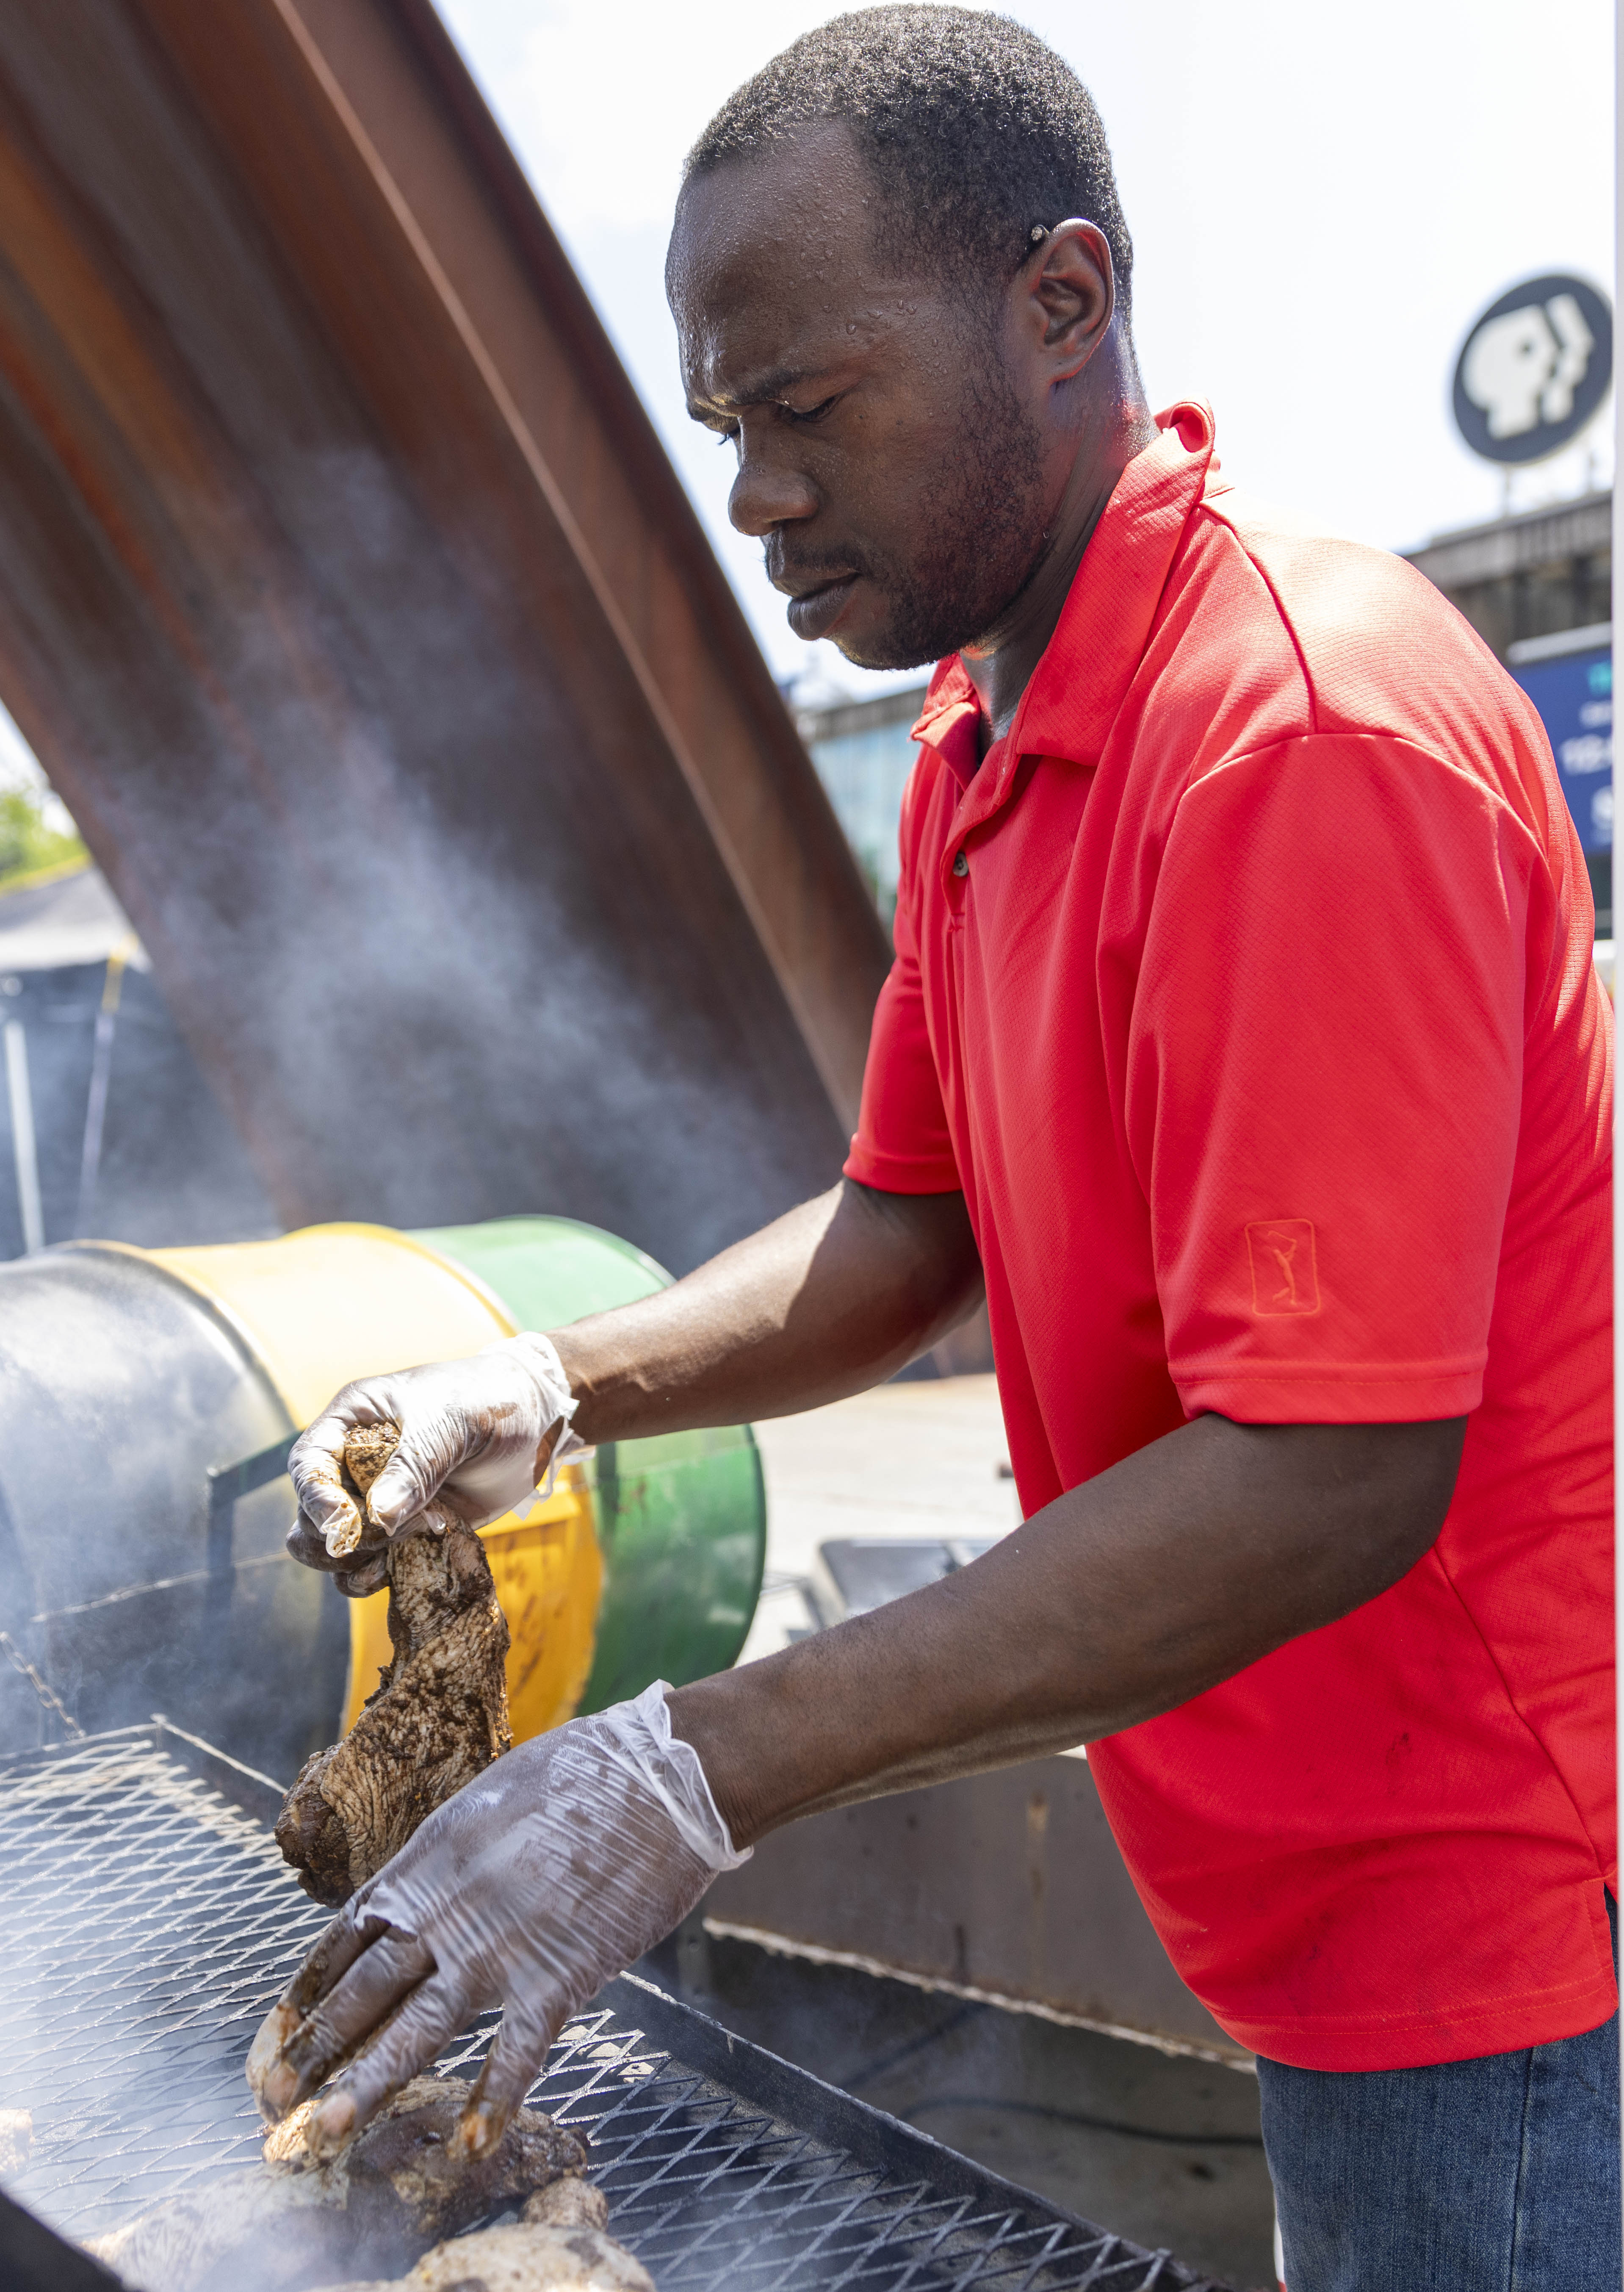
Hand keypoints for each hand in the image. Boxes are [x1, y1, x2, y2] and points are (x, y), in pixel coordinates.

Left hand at [247, 1682, 747, 2158]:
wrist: (661, 1778)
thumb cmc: (589, 1773)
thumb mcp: (497, 1797)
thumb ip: (460, 1851)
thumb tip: (441, 1885)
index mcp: (432, 1856)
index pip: (351, 1930)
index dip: (313, 1981)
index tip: (280, 2023)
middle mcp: (450, 1906)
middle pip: (367, 1987)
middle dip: (318, 2046)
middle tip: (275, 2097)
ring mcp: (500, 1945)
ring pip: (417, 2027)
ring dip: (369, 2083)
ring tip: (324, 2130)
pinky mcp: (558, 1974)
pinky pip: (517, 2050)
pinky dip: (494, 2101)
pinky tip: (471, 2147)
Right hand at [286, 1334, 579, 1594]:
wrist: (537, 1422)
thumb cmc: (490, 1401)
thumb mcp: (452, 1422)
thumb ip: (415, 1466)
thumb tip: (377, 1518)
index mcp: (354, 1421)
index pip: (309, 1465)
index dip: (315, 1498)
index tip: (342, 1525)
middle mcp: (356, 1465)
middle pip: (311, 1517)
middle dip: (335, 1539)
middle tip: (380, 1540)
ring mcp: (381, 1503)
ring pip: (337, 1551)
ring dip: (355, 1565)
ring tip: (394, 1558)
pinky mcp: (408, 1533)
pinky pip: (375, 1567)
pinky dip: (384, 1576)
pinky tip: (407, 1568)